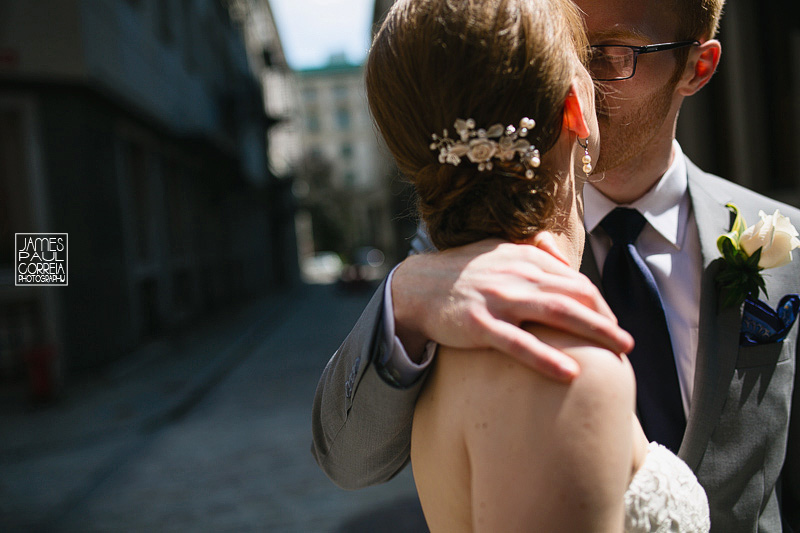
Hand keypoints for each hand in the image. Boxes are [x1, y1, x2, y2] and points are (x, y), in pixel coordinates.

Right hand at [391, 235, 633, 381]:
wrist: (416, 286)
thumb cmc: (462, 274)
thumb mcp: (498, 254)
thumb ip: (530, 255)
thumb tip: (557, 255)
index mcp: (525, 259)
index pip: (575, 280)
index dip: (599, 304)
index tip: (612, 324)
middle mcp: (516, 275)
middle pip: (575, 295)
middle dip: (606, 319)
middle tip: (628, 343)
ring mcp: (498, 299)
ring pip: (556, 313)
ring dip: (593, 332)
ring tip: (619, 351)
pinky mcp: (479, 325)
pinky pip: (519, 344)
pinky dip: (546, 358)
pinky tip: (570, 373)